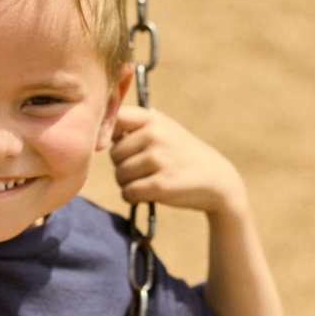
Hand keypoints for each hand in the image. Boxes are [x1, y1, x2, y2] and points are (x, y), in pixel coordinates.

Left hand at [108, 106, 245, 216]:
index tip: (116, 145)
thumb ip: (132, 127)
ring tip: (149, 180)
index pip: (114, 119)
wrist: (217, 180)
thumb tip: (97, 134)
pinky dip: (133, 197)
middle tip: (144, 169)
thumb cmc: (181, 155)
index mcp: (152, 118)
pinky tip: (149, 193)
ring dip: (129, 183)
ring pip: (120, 175)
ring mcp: (158, 159)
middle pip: (113, 154)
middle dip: (123, 165)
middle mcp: (154, 135)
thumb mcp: (163, 130)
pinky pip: (128, 193)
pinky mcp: (160, 185)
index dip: (107, 135)